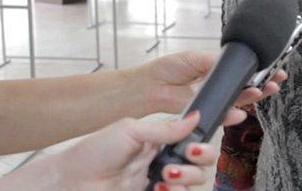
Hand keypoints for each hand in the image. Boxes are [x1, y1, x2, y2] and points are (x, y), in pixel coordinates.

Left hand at [57, 111, 213, 190]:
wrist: (70, 183)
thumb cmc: (92, 153)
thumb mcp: (129, 130)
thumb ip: (165, 128)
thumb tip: (195, 118)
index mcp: (160, 140)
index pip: (194, 135)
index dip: (209, 132)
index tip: (231, 120)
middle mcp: (164, 161)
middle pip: (202, 161)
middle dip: (201, 157)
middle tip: (187, 154)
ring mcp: (160, 183)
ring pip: (195, 182)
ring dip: (187, 178)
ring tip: (165, 176)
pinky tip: (158, 189)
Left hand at [141, 51, 286, 124]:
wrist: (150, 86)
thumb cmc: (168, 69)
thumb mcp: (195, 58)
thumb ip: (216, 62)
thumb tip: (234, 61)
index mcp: (217, 69)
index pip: (243, 70)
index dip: (259, 69)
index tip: (275, 67)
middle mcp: (218, 85)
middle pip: (247, 86)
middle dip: (264, 84)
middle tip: (277, 80)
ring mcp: (214, 100)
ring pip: (240, 100)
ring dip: (255, 97)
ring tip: (266, 90)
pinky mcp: (207, 113)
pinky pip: (224, 114)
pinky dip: (234, 113)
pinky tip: (243, 110)